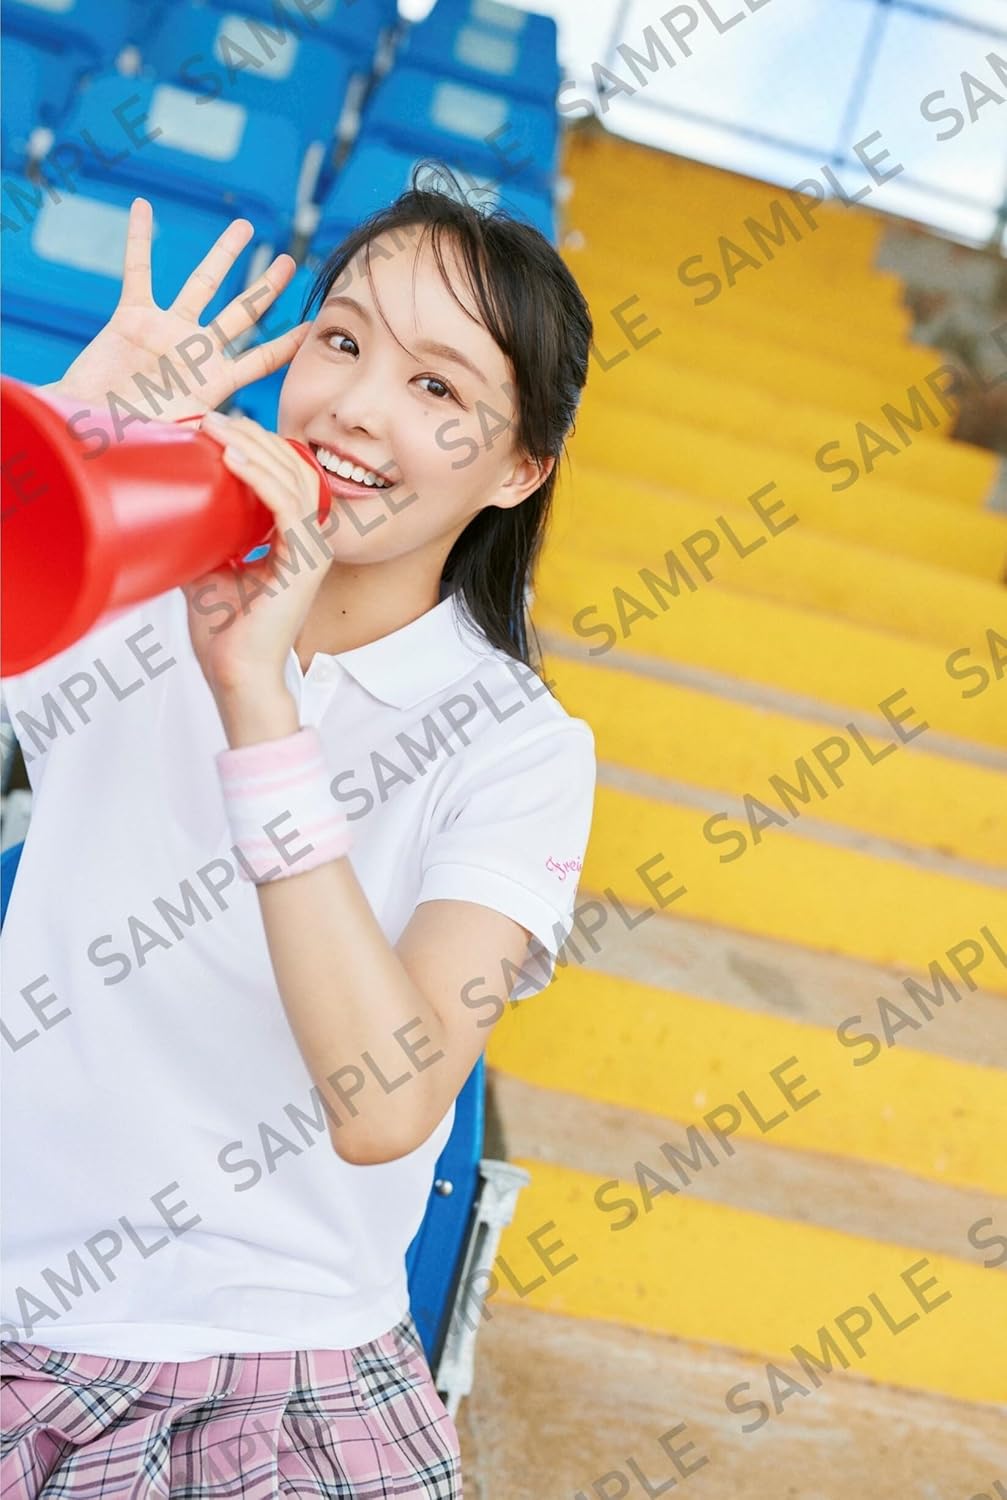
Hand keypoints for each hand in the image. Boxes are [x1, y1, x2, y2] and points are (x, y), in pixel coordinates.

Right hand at [49, 197, 310, 420]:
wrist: (88, 426)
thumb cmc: (133, 443)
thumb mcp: (179, 442)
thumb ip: (209, 436)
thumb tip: (239, 448)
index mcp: (213, 381)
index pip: (260, 360)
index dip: (287, 344)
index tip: (314, 328)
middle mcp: (195, 350)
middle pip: (241, 312)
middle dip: (266, 288)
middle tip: (290, 263)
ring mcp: (166, 329)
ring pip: (202, 283)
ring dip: (223, 254)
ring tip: (245, 227)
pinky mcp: (132, 316)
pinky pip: (137, 271)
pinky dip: (138, 241)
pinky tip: (143, 209)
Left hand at [180, 412, 331, 698]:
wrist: (237, 675)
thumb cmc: (227, 634)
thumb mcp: (209, 571)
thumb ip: (205, 538)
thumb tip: (169, 508)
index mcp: (294, 542)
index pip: (286, 479)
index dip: (257, 449)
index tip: (217, 431)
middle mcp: (310, 542)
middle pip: (292, 469)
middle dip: (254, 438)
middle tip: (213, 420)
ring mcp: (311, 551)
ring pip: (292, 479)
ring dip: (254, 449)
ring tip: (218, 430)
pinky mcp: (303, 563)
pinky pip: (288, 506)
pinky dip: (260, 479)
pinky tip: (233, 461)